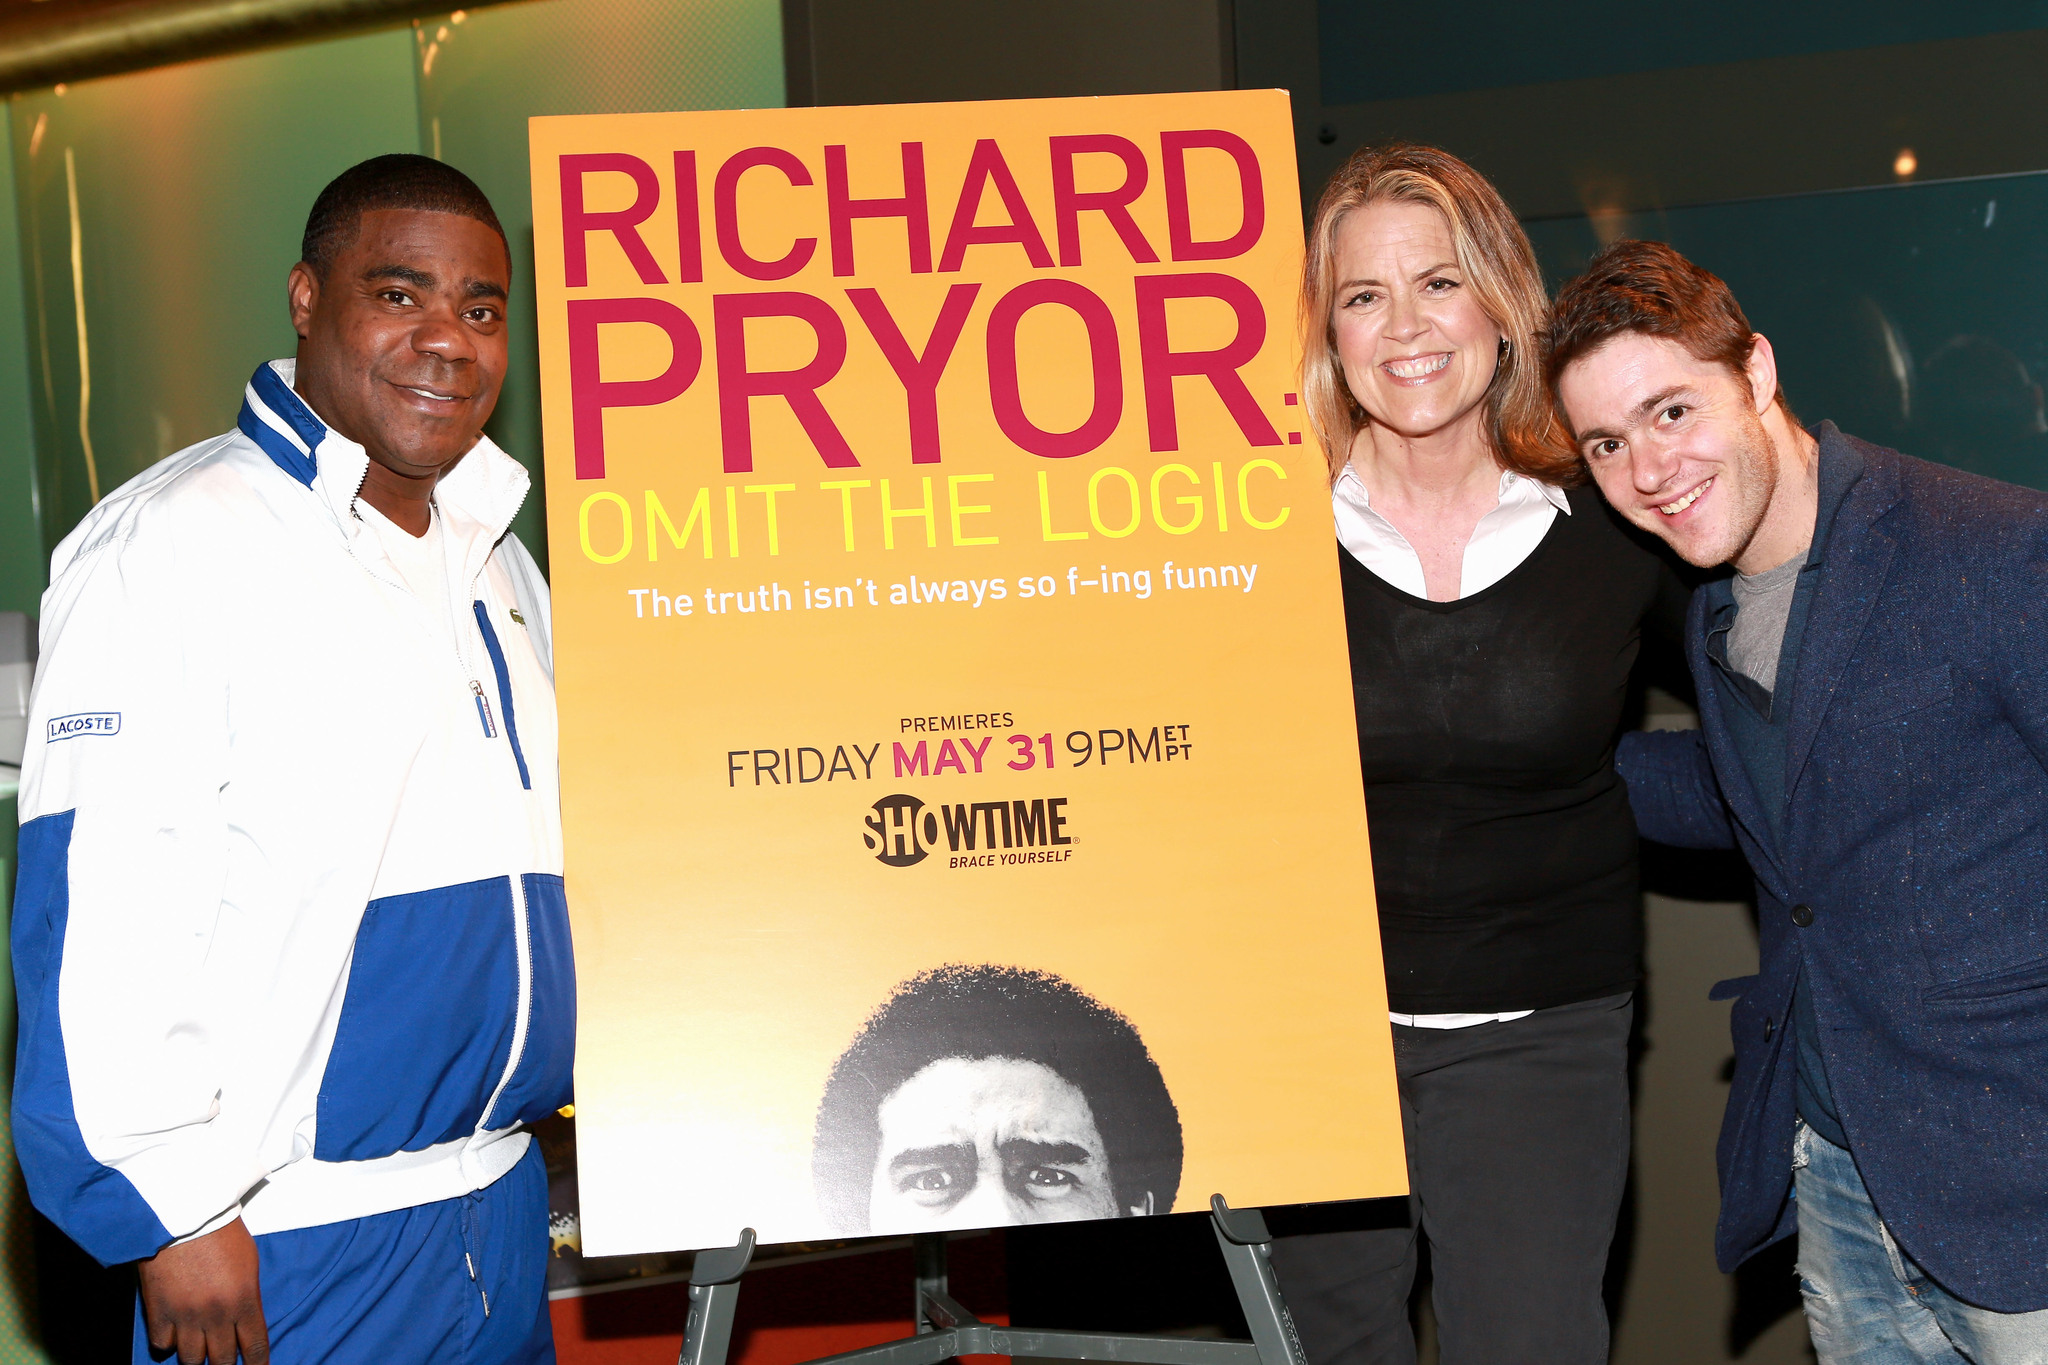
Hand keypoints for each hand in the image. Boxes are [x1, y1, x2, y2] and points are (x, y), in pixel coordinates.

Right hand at [137, 1218, 267, 1363]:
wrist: (182, 1214)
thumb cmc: (221, 1230)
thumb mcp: (248, 1262)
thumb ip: (246, 1295)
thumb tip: (243, 1319)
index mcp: (245, 1301)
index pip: (254, 1347)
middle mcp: (216, 1315)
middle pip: (221, 1360)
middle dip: (224, 1363)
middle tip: (223, 1360)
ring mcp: (185, 1317)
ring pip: (191, 1359)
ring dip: (196, 1355)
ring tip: (198, 1347)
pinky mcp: (158, 1312)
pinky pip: (162, 1345)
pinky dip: (168, 1343)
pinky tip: (173, 1333)